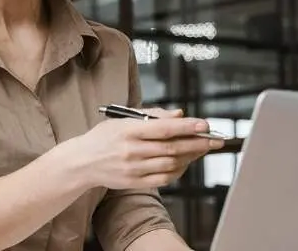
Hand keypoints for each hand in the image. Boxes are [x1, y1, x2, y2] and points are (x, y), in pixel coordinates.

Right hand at [63, 108, 222, 189]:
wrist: (82, 162)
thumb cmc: (104, 137)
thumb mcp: (122, 119)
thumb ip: (151, 116)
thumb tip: (179, 115)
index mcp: (128, 131)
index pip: (163, 129)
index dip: (186, 128)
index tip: (204, 125)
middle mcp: (131, 151)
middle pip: (171, 148)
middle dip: (197, 143)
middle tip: (215, 140)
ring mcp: (133, 168)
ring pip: (170, 164)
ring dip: (190, 157)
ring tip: (202, 149)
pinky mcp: (134, 182)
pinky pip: (163, 178)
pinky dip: (178, 171)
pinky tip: (185, 162)